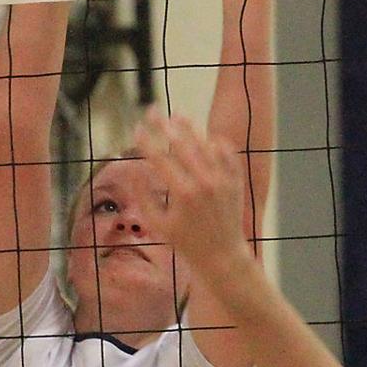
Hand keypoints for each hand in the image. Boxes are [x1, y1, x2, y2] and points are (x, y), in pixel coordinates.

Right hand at [134, 110, 250, 275]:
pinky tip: (206, 135)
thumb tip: (131, 168)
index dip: (145, 141)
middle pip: (181, 144)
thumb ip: (142, 196)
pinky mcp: (235, 182)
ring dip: (190, 128)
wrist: (221, 256)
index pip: (159, 158)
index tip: (135, 127)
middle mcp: (204, 183)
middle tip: (153, 110)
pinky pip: (227, 155)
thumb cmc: (185, 242)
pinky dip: (217, 143)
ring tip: (178, 115)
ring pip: (205, 145)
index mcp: (182, 194)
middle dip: (164, 125)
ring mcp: (222, 181)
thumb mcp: (157, 223)